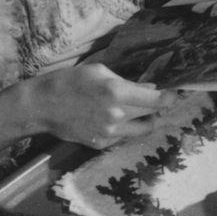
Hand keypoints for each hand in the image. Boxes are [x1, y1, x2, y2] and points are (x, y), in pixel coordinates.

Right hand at [19, 63, 182, 149]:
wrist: (42, 106)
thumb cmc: (70, 81)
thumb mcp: (99, 71)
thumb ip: (127, 82)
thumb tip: (149, 90)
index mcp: (118, 92)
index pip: (157, 100)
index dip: (169, 98)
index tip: (174, 94)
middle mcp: (117, 115)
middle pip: (152, 115)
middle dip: (157, 107)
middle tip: (154, 100)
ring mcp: (110, 132)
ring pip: (142, 129)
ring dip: (145, 120)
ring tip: (138, 111)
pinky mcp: (101, 144)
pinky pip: (125, 136)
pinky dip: (127, 127)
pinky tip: (116, 118)